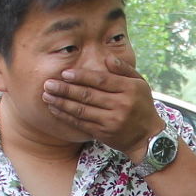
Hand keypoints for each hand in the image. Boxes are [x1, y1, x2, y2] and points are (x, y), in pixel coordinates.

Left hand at [42, 56, 163, 159]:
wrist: (148, 137)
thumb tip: (107, 58)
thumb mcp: (140, 83)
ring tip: (47, 95)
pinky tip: (55, 108)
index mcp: (129, 89)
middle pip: (88, 95)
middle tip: (49, 84)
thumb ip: (123, 69)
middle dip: (65, 89)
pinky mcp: (104, 133)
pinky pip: (81, 123)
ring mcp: (111, 121)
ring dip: (62, 102)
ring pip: (81, 110)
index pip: (101, 80)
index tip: (65, 73)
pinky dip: (66, 116)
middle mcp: (120, 105)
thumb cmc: (142, 105)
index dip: (81, 76)